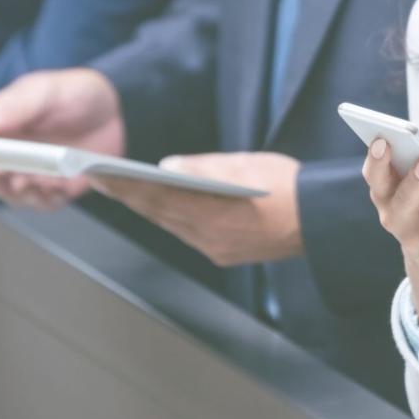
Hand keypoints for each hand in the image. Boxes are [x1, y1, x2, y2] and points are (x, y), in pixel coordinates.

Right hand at [0, 68, 125, 208]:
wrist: (115, 105)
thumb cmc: (73, 93)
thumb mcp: (42, 91)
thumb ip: (12, 107)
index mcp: (0, 126)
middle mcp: (12, 152)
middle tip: (2, 171)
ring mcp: (34, 172)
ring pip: (13, 195)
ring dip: (19, 192)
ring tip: (31, 181)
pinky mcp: (57, 187)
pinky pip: (45, 203)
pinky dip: (47, 200)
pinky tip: (57, 187)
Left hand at [92, 152, 301, 265]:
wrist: (320, 221)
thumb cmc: (288, 186)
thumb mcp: (245, 164)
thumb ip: (203, 167)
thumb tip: (166, 166)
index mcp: (213, 211)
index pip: (156, 197)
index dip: (124, 186)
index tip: (98, 174)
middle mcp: (209, 237)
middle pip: (158, 214)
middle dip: (129, 196)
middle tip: (100, 178)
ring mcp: (216, 249)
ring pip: (170, 226)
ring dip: (147, 208)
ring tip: (123, 189)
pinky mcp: (224, 254)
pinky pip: (189, 235)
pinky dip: (173, 218)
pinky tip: (162, 205)